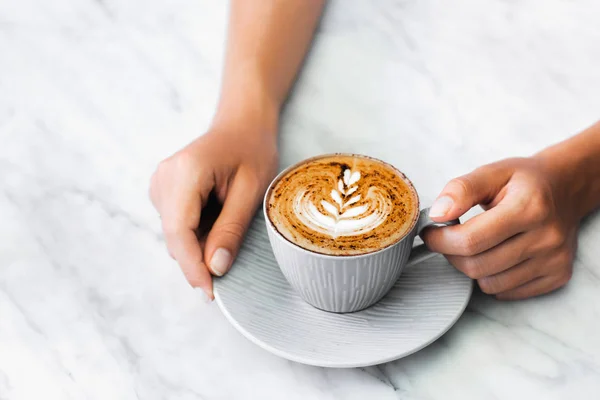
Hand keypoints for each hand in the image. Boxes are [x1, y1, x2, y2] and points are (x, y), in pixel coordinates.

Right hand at [149, 122, 277, 298]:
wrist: (242, 124)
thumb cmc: (252, 151)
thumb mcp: (251, 191)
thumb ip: (231, 230)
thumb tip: (214, 268)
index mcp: (184, 173)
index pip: (179, 231)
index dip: (192, 266)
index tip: (210, 292)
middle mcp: (164, 178)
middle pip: (174, 236)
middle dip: (197, 260)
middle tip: (228, 272)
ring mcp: (160, 184)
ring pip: (175, 234)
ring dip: (199, 244)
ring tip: (230, 223)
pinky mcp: (164, 191)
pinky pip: (177, 225)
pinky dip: (197, 233)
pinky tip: (218, 217)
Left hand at [422, 157, 579, 299]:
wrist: (566, 188)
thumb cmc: (524, 181)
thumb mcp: (492, 172)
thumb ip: (461, 189)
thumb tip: (437, 214)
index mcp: (528, 207)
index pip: (470, 240)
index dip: (440, 240)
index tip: (430, 232)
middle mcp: (546, 237)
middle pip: (477, 265)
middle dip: (451, 254)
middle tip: (448, 239)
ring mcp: (555, 260)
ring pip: (490, 284)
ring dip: (472, 268)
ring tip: (475, 245)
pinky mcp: (558, 276)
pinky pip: (508, 292)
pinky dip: (493, 278)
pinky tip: (496, 256)